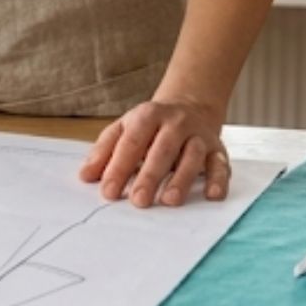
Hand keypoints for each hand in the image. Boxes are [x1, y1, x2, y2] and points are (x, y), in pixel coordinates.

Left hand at [79, 96, 230, 206]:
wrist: (190, 104)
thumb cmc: (150, 125)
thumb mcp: (124, 129)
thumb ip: (104, 151)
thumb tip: (85, 176)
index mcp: (148, 116)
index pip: (131, 142)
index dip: (119, 167)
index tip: (108, 191)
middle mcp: (176, 123)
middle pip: (162, 149)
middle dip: (150, 176)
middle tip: (138, 201)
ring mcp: (198, 136)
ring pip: (192, 156)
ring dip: (182, 179)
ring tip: (169, 201)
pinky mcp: (217, 150)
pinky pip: (221, 164)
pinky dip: (219, 179)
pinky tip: (213, 195)